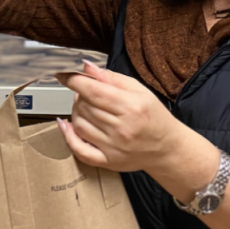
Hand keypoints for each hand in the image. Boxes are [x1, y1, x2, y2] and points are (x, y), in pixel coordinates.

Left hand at [54, 60, 181, 172]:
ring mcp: (113, 147)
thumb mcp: (139, 90)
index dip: (74, 81)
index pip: (93, 91)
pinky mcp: (108, 161)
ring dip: (76, 112)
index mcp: (131, 107)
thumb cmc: (153, 116)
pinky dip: (68, 136)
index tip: (63, 75)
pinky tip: (66, 125)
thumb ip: (111, 77)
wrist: (166, 147)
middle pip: (84, 106)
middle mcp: (121, 129)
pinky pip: (79, 150)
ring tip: (86, 107)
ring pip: (79, 124)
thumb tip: (86, 67)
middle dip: (79, 95)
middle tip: (87, 92)